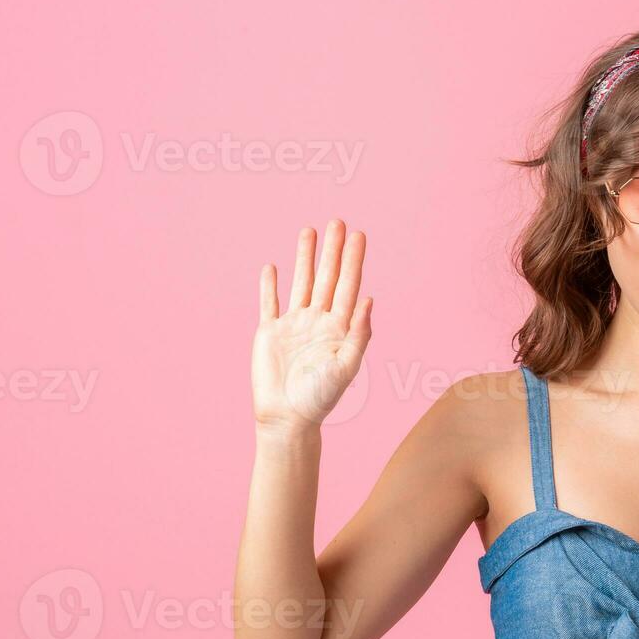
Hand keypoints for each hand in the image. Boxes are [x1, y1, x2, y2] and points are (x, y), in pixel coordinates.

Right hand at [252, 219, 371, 434]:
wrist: (287, 417)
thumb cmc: (321, 398)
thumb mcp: (346, 367)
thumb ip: (359, 334)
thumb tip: (369, 299)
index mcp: (340, 328)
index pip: (350, 286)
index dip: (354, 261)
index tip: (359, 236)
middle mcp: (318, 322)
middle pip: (328, 278)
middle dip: (333, 250)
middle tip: (338, 221)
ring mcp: (294, 325)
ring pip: (301, 283)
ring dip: (304, 258)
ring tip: (309, 232)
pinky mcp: (269, 332)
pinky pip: (269, 303)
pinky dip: (270, 285)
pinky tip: (272, 267)